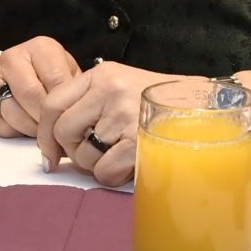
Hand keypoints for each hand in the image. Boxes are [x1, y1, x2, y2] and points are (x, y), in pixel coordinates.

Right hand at [0, 35, 78, 140]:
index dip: (65, 107)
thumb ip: (75, 89)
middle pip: (31, 96)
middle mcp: (13, 57)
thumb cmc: (50, 77)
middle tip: (57, 133)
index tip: (71, 123)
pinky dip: (11, 131)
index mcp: (41, 48)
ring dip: (30, 128)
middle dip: (46, 120)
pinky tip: (22, 128)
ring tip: (41, 131)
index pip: (56, 81)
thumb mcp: (68, 74)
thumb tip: (83, 116)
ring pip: (12, 111)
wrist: (16, 76)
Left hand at [39, 61, 159, 185]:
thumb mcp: (121, 86)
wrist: (206, 105)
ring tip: (119, 155)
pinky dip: (113, 176)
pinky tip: (129, 165)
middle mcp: (110, 90)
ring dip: (96, 165)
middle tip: (91, 155)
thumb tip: (54, 143)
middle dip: (72, 152)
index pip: (51, 104)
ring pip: (83, 156)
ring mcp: (124, 115)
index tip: (49, 153)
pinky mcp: (138, 141)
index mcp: (102, 74)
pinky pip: (104, 172)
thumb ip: (89, 103)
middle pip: (63, 132)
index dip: (44, 134)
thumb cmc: (161, 102)